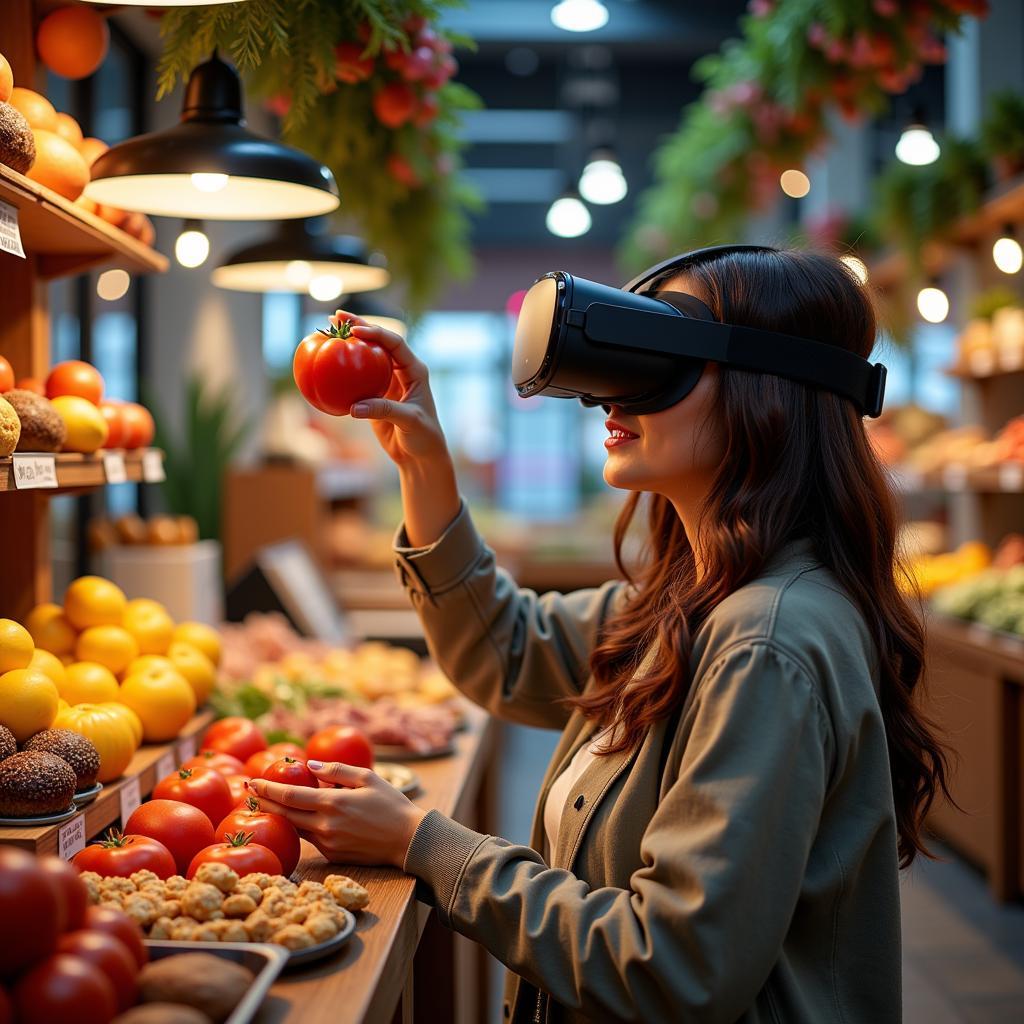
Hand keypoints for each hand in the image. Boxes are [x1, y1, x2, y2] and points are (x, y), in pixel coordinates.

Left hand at [246, 760, 426, 868]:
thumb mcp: (368, 778)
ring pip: (295, 828)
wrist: (408, 840)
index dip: (268, 788)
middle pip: (284, 815)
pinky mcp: (333, 856)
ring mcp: (328, 844)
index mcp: (333, 803)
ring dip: (279, 816)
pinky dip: (300, 827)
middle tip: (248, 793)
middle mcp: (326, 826)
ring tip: (266, 804)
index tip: (252, 781)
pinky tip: (297, 818)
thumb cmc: (392, 805)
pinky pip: (311, 838)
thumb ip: (338, 771)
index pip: (290, 796)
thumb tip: (312, 767)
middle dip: (264, 803)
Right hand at [335, 315, 447, 467]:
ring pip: (365, 357)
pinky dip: (342, 371)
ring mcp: (387, 382)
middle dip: (359, 326)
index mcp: (415, 370)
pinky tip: (325, 364)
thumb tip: (353, 407)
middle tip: (336, 316)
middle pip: (378, 342)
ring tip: (328, 330)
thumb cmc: (424, 436)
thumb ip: (384, 410)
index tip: (355, 331)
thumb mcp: (408, 421)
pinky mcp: (375, 396)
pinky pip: (356, 379)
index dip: (376, 333)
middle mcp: (401, 371)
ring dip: (348, 344)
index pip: (395, 344)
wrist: (420, 456)